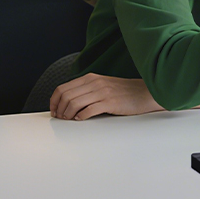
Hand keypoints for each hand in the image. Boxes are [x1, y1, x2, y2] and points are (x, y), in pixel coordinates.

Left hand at [50, 74, 164, 119]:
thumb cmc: (125, 92)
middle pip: (66, 96)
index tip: (54, 110)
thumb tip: (70, 103)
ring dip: (68, 114)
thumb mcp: (103, 86)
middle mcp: (94, 83)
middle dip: (59, 109)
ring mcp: (102, 92)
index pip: (63, 88)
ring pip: (74, 103)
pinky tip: (81, 119)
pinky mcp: (110, 103)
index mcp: (91, 78)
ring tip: (69, 120)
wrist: (145, 93)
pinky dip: (81, 116)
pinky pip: (89, 110)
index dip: (54, 101)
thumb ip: (87, 90)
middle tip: (60, 118)